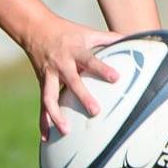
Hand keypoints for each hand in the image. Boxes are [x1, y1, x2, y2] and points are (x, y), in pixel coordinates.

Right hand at [26, 17, 125, 140]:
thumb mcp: (86, 32)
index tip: (116, 78)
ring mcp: (49, 76)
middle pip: (71, 82)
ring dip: (56, 116)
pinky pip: (42, 105)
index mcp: (74, 51)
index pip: (90, 60)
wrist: (35, 29)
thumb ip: (108, 38)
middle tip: (95, 112)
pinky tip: (46, 138)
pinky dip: (43, 122)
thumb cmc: (66, 31)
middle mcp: (61, 64)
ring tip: (66, 131)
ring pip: (49, 98)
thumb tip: (132, 37)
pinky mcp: (42, 84)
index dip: (102, 69)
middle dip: (82, 97)